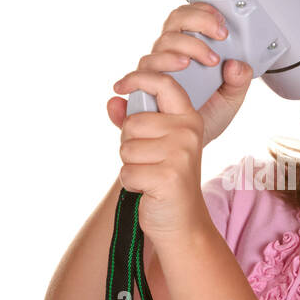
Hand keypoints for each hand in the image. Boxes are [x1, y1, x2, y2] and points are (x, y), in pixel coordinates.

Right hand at [107, 2, 252, 148]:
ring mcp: (153, 75)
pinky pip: (129, 88)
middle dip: (195, 27)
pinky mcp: (141, 95)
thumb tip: (236, 65)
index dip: (201, 14)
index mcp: (186, 51)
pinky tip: (123, 92)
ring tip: (187, 63)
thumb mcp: (231, 98)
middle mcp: (167, 58)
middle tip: (216, 42)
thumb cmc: (207, 115)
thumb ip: (240, 80)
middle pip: (172, 29)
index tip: (220, 27)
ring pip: (155, 53)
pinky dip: (126, 86)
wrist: (192, 143)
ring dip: (171, 54)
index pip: (186, 20)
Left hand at [107, 68, 209, 240]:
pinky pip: (127, 172)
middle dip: (130, 143)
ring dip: (130, 165)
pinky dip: (131, 184)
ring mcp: (180, 154)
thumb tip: (111, 102)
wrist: (180, 221)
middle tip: (149, 161)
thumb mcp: (153, 144)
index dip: (139, 78)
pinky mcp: (168, 177)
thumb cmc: (163, 178)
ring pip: (127, 149)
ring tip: (150, 175)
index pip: (164, 84)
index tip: (120, 85)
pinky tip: (149, 190)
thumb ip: (133, 120)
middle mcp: (187, 132)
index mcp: (187, 119)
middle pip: (133, 123)